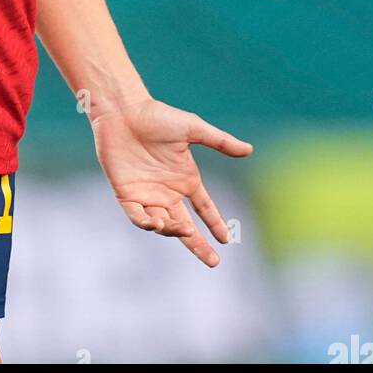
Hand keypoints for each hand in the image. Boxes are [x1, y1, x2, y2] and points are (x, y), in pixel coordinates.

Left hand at [90, 97, 252, 266]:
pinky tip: (158, 223)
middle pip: (186, 226)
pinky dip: (147, 224)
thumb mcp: (192, 128)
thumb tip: (249, 149)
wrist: (123, 110)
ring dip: (173, 231)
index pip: (204, 208)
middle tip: (213, 261)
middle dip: (198, 245)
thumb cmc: (157, 116)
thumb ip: (220, 141)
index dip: (215, 224)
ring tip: (184, 231)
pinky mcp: (127, 194)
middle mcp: (168, 191)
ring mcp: (148, 194)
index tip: (226, 239)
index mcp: (185, 178)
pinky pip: (138, 217)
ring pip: (163, 224)